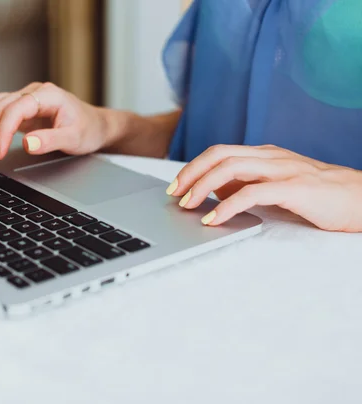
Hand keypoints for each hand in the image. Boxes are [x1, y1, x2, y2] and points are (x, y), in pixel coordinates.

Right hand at [0, 82, 110, 161]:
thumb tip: (28, 144)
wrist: (95, 126)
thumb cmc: (88, 130)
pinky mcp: (20, 108)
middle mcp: (33, 92)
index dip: (3, 131)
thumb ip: (51, 141)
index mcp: (48, 95)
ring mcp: (25, 98)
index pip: (15, 108)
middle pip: (0, 106)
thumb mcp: (74, 139)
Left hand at [166, 144, 361, 231]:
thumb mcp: (279, 185)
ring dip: (203, 187)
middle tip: (174, 194)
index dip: (194, 167)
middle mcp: (271, 156)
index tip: (176, 185)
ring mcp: (283, 169)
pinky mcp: (294, 188)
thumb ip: (250, 184)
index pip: (220, 152)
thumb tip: (217, 191)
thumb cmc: (321, 195)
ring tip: (188, 205)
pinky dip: (227, 206)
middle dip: (190, 173)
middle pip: (220, 155)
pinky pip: (252, 193)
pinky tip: (214, 219)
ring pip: (231, 168)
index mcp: (266, 154)